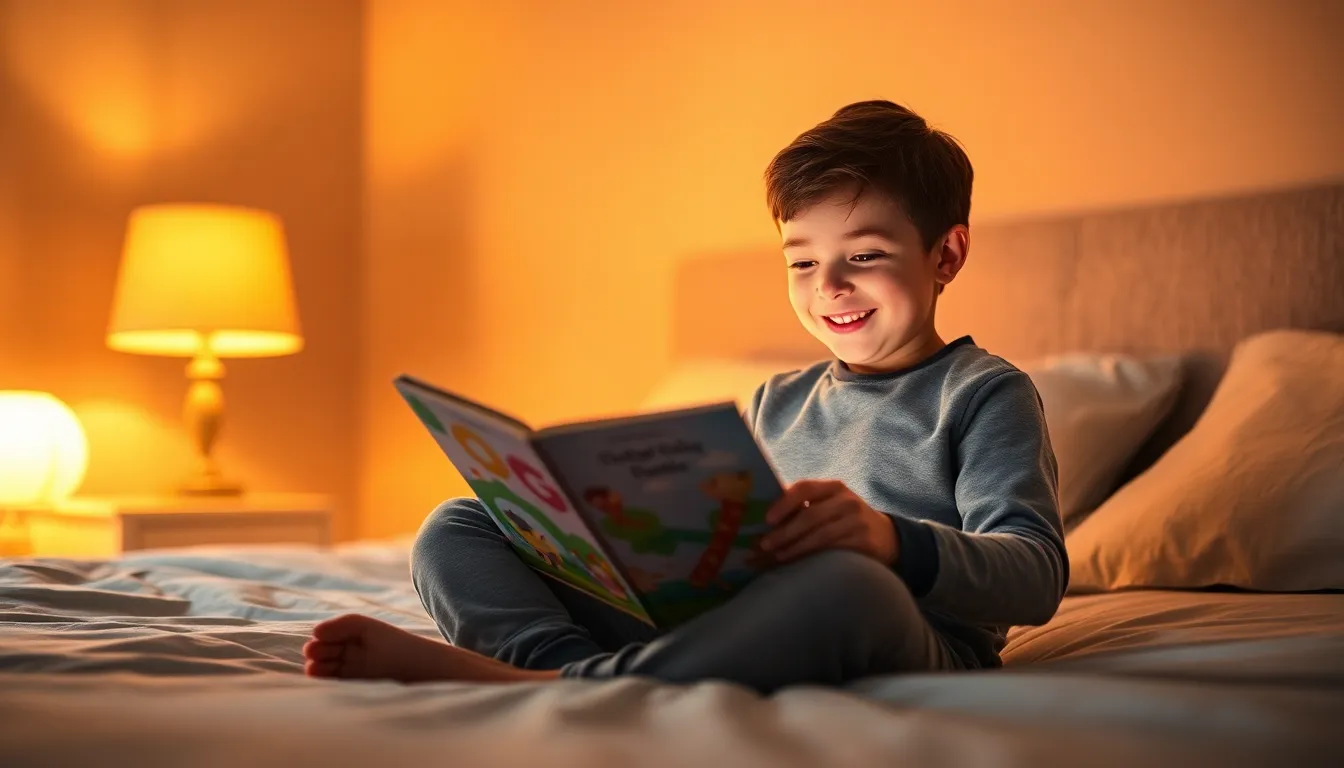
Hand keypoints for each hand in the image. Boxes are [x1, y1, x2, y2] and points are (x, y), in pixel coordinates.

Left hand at [758, 480, 899, 565]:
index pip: (804, 488)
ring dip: (795, 547)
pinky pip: (833, 550)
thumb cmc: (845, 519)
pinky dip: (813, 557)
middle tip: (765, 544)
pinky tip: (801, 564)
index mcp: (834, 487)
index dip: (784, 503)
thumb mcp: (831, 504)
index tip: (767, 519)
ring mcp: (857, 521)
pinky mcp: (864, 542)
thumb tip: (766, 522)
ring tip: (778, 556)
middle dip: (785, 531)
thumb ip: (805, 506)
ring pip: (820, 536)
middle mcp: (847, 501)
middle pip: (810, 515)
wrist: (886, 536)